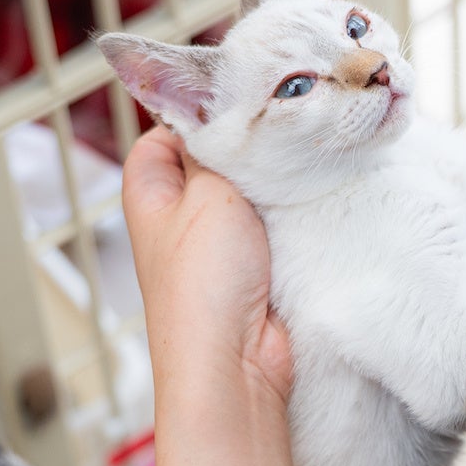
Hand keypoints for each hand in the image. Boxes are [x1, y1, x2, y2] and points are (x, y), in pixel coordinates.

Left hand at [124, 127, 292, 410]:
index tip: (234, 100)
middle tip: (279, 124)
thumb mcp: (207, 194)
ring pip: (254, 193)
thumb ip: (215, 148)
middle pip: (215, 162)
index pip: (162, 135)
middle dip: (246, 147)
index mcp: (151, 196)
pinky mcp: (262, 270)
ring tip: (302, 160)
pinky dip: (297, 214)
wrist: (235, 366)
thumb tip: (222, 112)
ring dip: (277, 182)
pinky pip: (281, 226)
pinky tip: (314, 200)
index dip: (193, 114)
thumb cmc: (203, 285)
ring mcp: (223, 247)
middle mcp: (183, 220)